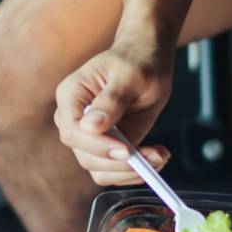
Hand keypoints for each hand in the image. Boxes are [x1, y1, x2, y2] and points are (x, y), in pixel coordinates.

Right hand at [53, 43, 173, 185]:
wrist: (147, 60)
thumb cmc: (137, 60)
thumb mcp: (130, 74)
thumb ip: (111, 99)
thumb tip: (91, 127)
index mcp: (71, 97)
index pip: (73, 132)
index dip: (97, 146)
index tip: (127, 149)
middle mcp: (75, 121)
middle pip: (85, 156)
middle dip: (120, 163)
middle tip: (152, 156)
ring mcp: (90, 137)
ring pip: (99, 170)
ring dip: (131, 171)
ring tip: (160, 156)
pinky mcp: (108, 147)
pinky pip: (114, 171)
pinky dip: (136, 171)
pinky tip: (157, 156)